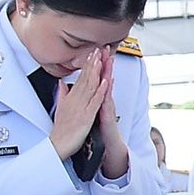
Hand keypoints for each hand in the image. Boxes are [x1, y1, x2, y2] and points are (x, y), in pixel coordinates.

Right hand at [49, 49, 112, 160]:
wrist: (58, 144)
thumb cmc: (61, 128)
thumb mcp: (60, 108)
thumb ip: (62, 94)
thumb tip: (62, 83)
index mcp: (71, 97)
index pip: (81, 77)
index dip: (88, 64)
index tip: (93, 52)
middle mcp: (76, 99)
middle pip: (86, 78)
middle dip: (93, 63)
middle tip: (98, 48)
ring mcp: (81, 107)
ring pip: (90, 86)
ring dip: (96, 72)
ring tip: (101, 59)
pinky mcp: (86, 116)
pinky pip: (94, 102)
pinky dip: (100, 91)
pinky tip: (105, 82)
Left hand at [92, 49, 130, 179]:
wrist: (108, 145)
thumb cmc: (100, 129)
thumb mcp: (91, 111)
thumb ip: (89, 98)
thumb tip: (84, 88)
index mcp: (98, 99)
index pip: (98, 78)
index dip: (97, 64)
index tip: (96, 51)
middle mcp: (105, 101)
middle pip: (106, 79)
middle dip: (106, 64)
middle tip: (106, 49)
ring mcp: (108, 108)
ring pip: (108, 88)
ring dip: (109, 74)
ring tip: (108, 60)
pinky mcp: (107, 116)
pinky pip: (107, 103)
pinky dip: (107, 92)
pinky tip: (108, 84)